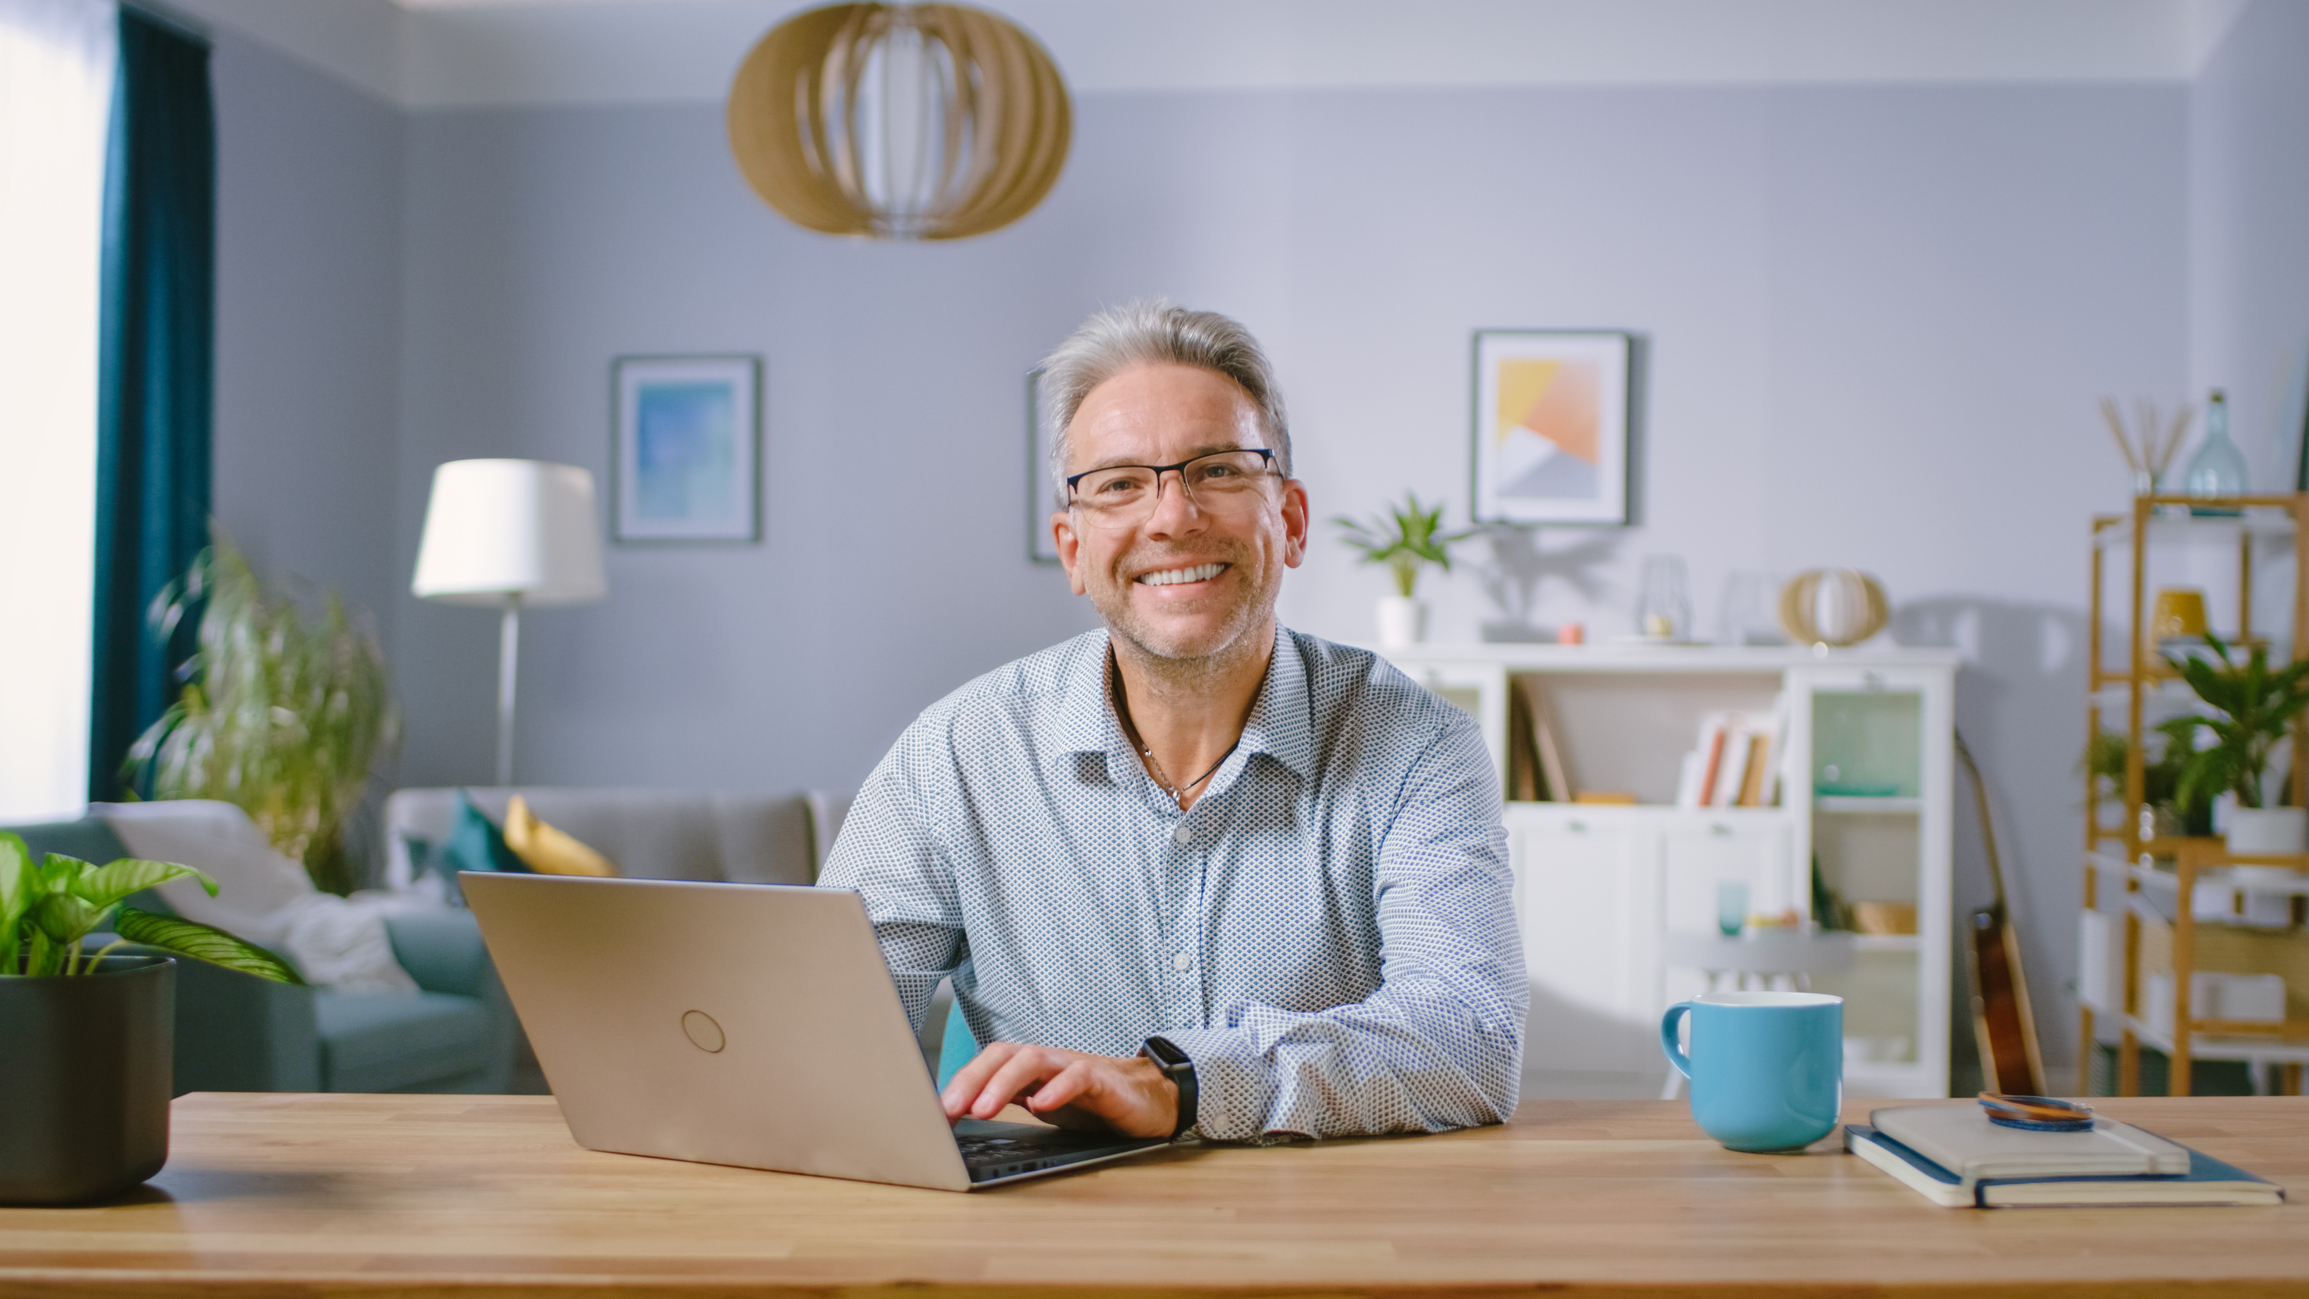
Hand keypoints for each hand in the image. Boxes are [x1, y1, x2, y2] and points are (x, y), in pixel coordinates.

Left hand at [940, 1041, 1177, 1137]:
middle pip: (1002, 1055)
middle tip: (947, 1109)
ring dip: (1003, 1083)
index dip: (958, 1083)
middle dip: (971, 1079)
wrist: (1149, 1099)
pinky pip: (1078, 1076)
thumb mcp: (1040, 1104)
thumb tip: (957, 1118)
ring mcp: (1073, 1066)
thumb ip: (1006, 1103)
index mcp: (1027, 1069)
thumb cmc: (1090, 1101)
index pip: (986, 1064)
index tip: (932, 1112)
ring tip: (983, 1109)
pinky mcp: (1102, 1080)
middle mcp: (1046, 1061)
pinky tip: (1041, 1106)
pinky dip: (1058, 1089)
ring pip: (1033, 1059)